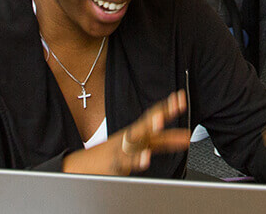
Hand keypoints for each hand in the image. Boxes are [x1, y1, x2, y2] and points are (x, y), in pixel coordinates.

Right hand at [63, 91, 191, 175]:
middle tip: (176, 106)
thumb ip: (161, 141)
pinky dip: (136, 160)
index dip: (167, 107)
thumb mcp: (138, 145)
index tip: (181, 98)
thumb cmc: (111, 155)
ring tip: (160, 123)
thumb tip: (185, 137)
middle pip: (147, 124)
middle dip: (161, 114)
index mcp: (135, 132)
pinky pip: (126, 162)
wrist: (79, 167)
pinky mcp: (114, 164)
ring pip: (136, 138)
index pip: (152, 116)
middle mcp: (129, 138)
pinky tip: (145, 159)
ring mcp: (120, 150)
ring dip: (148, 130)